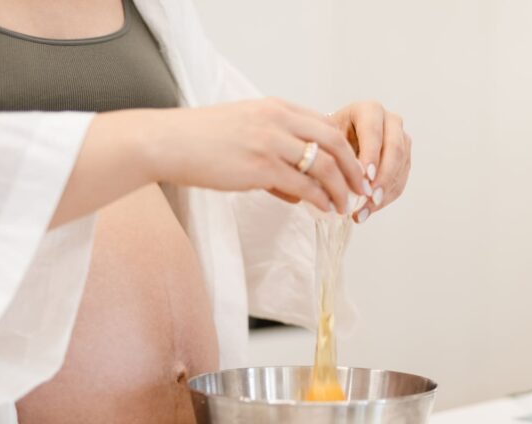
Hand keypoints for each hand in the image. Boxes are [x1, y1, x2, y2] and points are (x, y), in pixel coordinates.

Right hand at [146, 98, 366, 213]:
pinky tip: (325, 209)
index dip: (346, 148)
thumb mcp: (244, 133)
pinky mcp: (261, 166)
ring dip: (341, 188)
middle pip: (335, 141)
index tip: (355, 167)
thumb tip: (298, 193)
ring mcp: (271, 142)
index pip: (325, 124)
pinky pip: (305, 185)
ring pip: (325, 166)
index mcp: (276, 107)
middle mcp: (278, 120)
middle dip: (355, 167)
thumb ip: (275, 154)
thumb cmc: (201, 141)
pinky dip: (321, 199)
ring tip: (346, 206)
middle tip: (364, 187)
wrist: (167, 142)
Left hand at [328, 101, 411, 222]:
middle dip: (383, 177)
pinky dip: (387, 197)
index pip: (373, 132)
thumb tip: (338, 181)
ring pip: (401, 167)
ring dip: (385, 192)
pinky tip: (370, 209)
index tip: (364, 178)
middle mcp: (390, 120)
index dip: (371, 156)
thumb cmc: (330, 137)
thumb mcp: (327, 138)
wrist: (340, 139)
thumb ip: (333, 153)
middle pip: (395, 150)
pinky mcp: (405, 158)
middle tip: (369, 198)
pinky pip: (401, 179)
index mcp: (369, 110)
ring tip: (365, 210)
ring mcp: (401, 139)